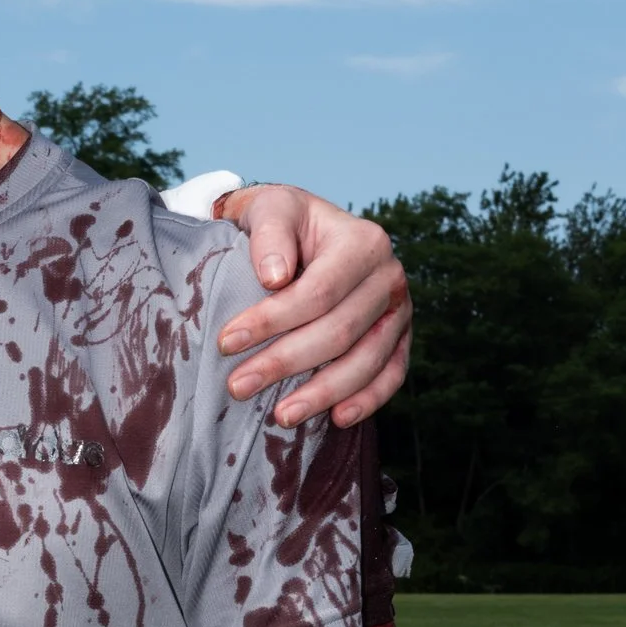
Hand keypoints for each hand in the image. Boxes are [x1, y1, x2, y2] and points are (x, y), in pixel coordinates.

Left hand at [215, 185, 411, 428]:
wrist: (304, 229)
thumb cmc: (282, 220)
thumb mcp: (270, 208)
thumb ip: (270, 233)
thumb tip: (275, 277)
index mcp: (364, 242)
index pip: (318, 292)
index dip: (272, 321)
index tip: (226, 341)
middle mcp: (389, 276)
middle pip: (340, 331)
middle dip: (286, 363)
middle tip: (238, 386)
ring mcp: (398, 310)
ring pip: (367, 361)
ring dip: (323, 393)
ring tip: (281, 416)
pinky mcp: (399, 337)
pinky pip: (391, 374)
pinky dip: (367, 400)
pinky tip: (336, 418)